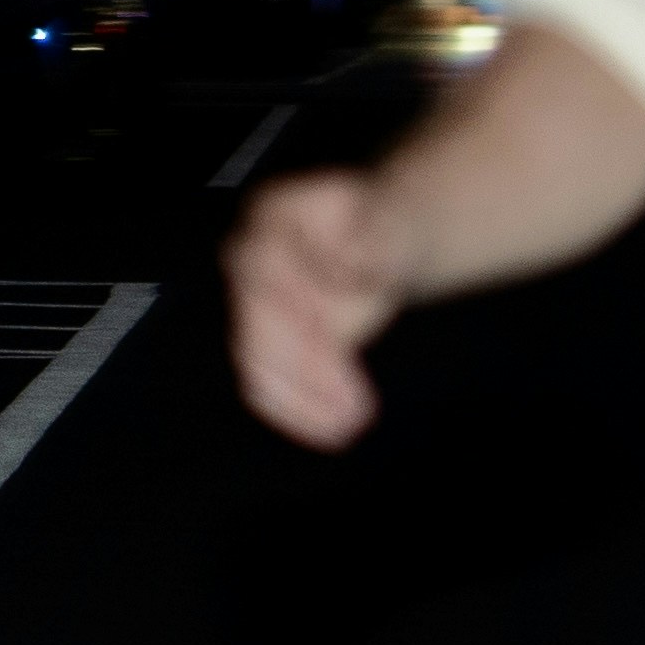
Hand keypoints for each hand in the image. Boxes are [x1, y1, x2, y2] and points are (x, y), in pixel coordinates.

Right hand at [222, 162, 410, 449]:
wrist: (386, 239)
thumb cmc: (389, 227)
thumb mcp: (394, 221)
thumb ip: (374, 240)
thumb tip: (349, 265)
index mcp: (274, 215)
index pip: (266, 265)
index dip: (300, 303)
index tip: (346, 332)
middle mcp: (250, 258)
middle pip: (258, 323)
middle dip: (307, 369)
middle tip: (355, 403)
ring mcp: (251, 301)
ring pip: (257, 363)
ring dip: (302, 400)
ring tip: (350, 423)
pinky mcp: (264, 340)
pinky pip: (265, 384)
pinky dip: (297, 411)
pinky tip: (333, 430)